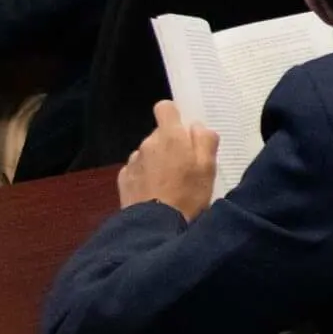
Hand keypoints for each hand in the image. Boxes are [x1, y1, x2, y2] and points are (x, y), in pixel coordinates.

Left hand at [119, 100, 217, 220]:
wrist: (155, 226)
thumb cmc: (188, 194)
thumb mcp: (209, 167)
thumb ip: (205, 140)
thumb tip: (196, 126)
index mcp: (170, 135)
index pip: (165, 107)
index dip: (174, 115)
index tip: (184, 131)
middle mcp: (147, 143)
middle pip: (159, 134)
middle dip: (170, 144)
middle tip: (185, 166)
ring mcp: (133, 161)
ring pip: (148, 152)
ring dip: (157, 161)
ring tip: (169, 183)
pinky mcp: (123, 179)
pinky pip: (137, 170)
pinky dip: (145, 176)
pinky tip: (154, 193)